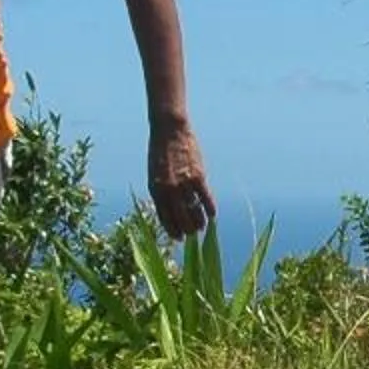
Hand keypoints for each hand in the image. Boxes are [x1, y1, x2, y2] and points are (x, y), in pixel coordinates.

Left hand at [147, 120, 214, 240]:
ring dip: (199, 222)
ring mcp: (184, 184)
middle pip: (180, 218)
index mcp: (155, 189)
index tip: (178, 238)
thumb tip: (172, 207)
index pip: (165, 217)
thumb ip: (162, 190)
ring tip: (202, 227)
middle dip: (186, 230)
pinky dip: (210, 208)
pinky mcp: (198, 176)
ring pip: (194, 211)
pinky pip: (205, 198)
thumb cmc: (160, 151)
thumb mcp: (155, 173)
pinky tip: (213, 215)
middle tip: (192, 235)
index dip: (172, 230)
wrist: (169, 130)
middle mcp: (169, 190)